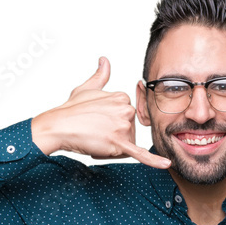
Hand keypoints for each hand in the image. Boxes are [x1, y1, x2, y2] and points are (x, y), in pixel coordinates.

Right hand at [31, 56, 171, 168]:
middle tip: (94, 133)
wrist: (59, 126)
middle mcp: (126, 109)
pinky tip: (166, 164)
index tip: (97, 123)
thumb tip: (104, 60)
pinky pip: (139, 154)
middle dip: (114, 138)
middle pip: (129, 132)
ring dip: (113, 148)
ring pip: (127, 145)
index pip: (126, 119)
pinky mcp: (119, 143)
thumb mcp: (87, 88)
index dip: (112, 125)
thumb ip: (101, 76)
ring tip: (95, 140)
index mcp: (122, 97)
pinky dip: (153, 161)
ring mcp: (123, 126)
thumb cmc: (71, 110)